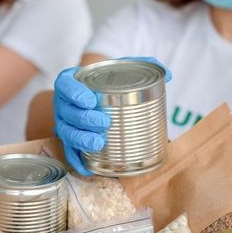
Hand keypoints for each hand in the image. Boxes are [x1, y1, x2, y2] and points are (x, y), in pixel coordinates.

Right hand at [54, 56, 170, 175]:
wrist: (95, 94)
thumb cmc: (107, 81)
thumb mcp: (121, 68)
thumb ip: (142, 65)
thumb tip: (167, 75)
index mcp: (71, 82)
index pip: (65, 85)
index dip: (74, 93)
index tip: (90, 100)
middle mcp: (64, 103)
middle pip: (68, 113)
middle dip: (84, 119)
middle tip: (104, 122)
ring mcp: (65, 123)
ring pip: (67, 133)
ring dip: (81, 140)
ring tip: (98, 143)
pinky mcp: (69, 140)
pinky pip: (70, 153)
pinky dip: (78, 161)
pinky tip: (89, 168)